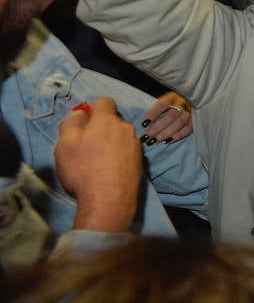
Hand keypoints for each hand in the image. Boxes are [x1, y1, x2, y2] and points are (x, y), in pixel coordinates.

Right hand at [55, 98, 141, 232]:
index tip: (83, 123)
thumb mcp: (65, 145)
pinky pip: (126, 151)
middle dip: (100, 128)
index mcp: (107, 121)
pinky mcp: (140, 161)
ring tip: (97, 162)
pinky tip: (108, 170)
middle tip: (86, 146)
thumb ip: (70, 124)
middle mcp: (126, 128)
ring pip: (119, 136)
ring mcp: (136, 145)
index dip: (92, 109)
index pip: (104, 102)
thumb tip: (79, 113)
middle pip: (112, 121)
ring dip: (110, 142)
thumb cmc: (83, 171)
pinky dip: (118, 156)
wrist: (109, 200)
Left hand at [139, 92, 191, 144]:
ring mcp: (190, 112)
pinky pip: (187, 129)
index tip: (143, 124)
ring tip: (153, 141)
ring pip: (179, 123)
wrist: (191, 106)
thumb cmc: (171, 106)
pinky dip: (177, 136)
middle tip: (145, 137)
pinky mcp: (195, 121)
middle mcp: (183, 103)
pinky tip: (167, 141)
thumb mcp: (164, 103)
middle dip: (156, 128)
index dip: (153, 114)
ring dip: (165, 133)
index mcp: (173, 96)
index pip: (163, 104)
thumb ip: (155, 110)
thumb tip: (142, 123)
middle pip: (170, 116)